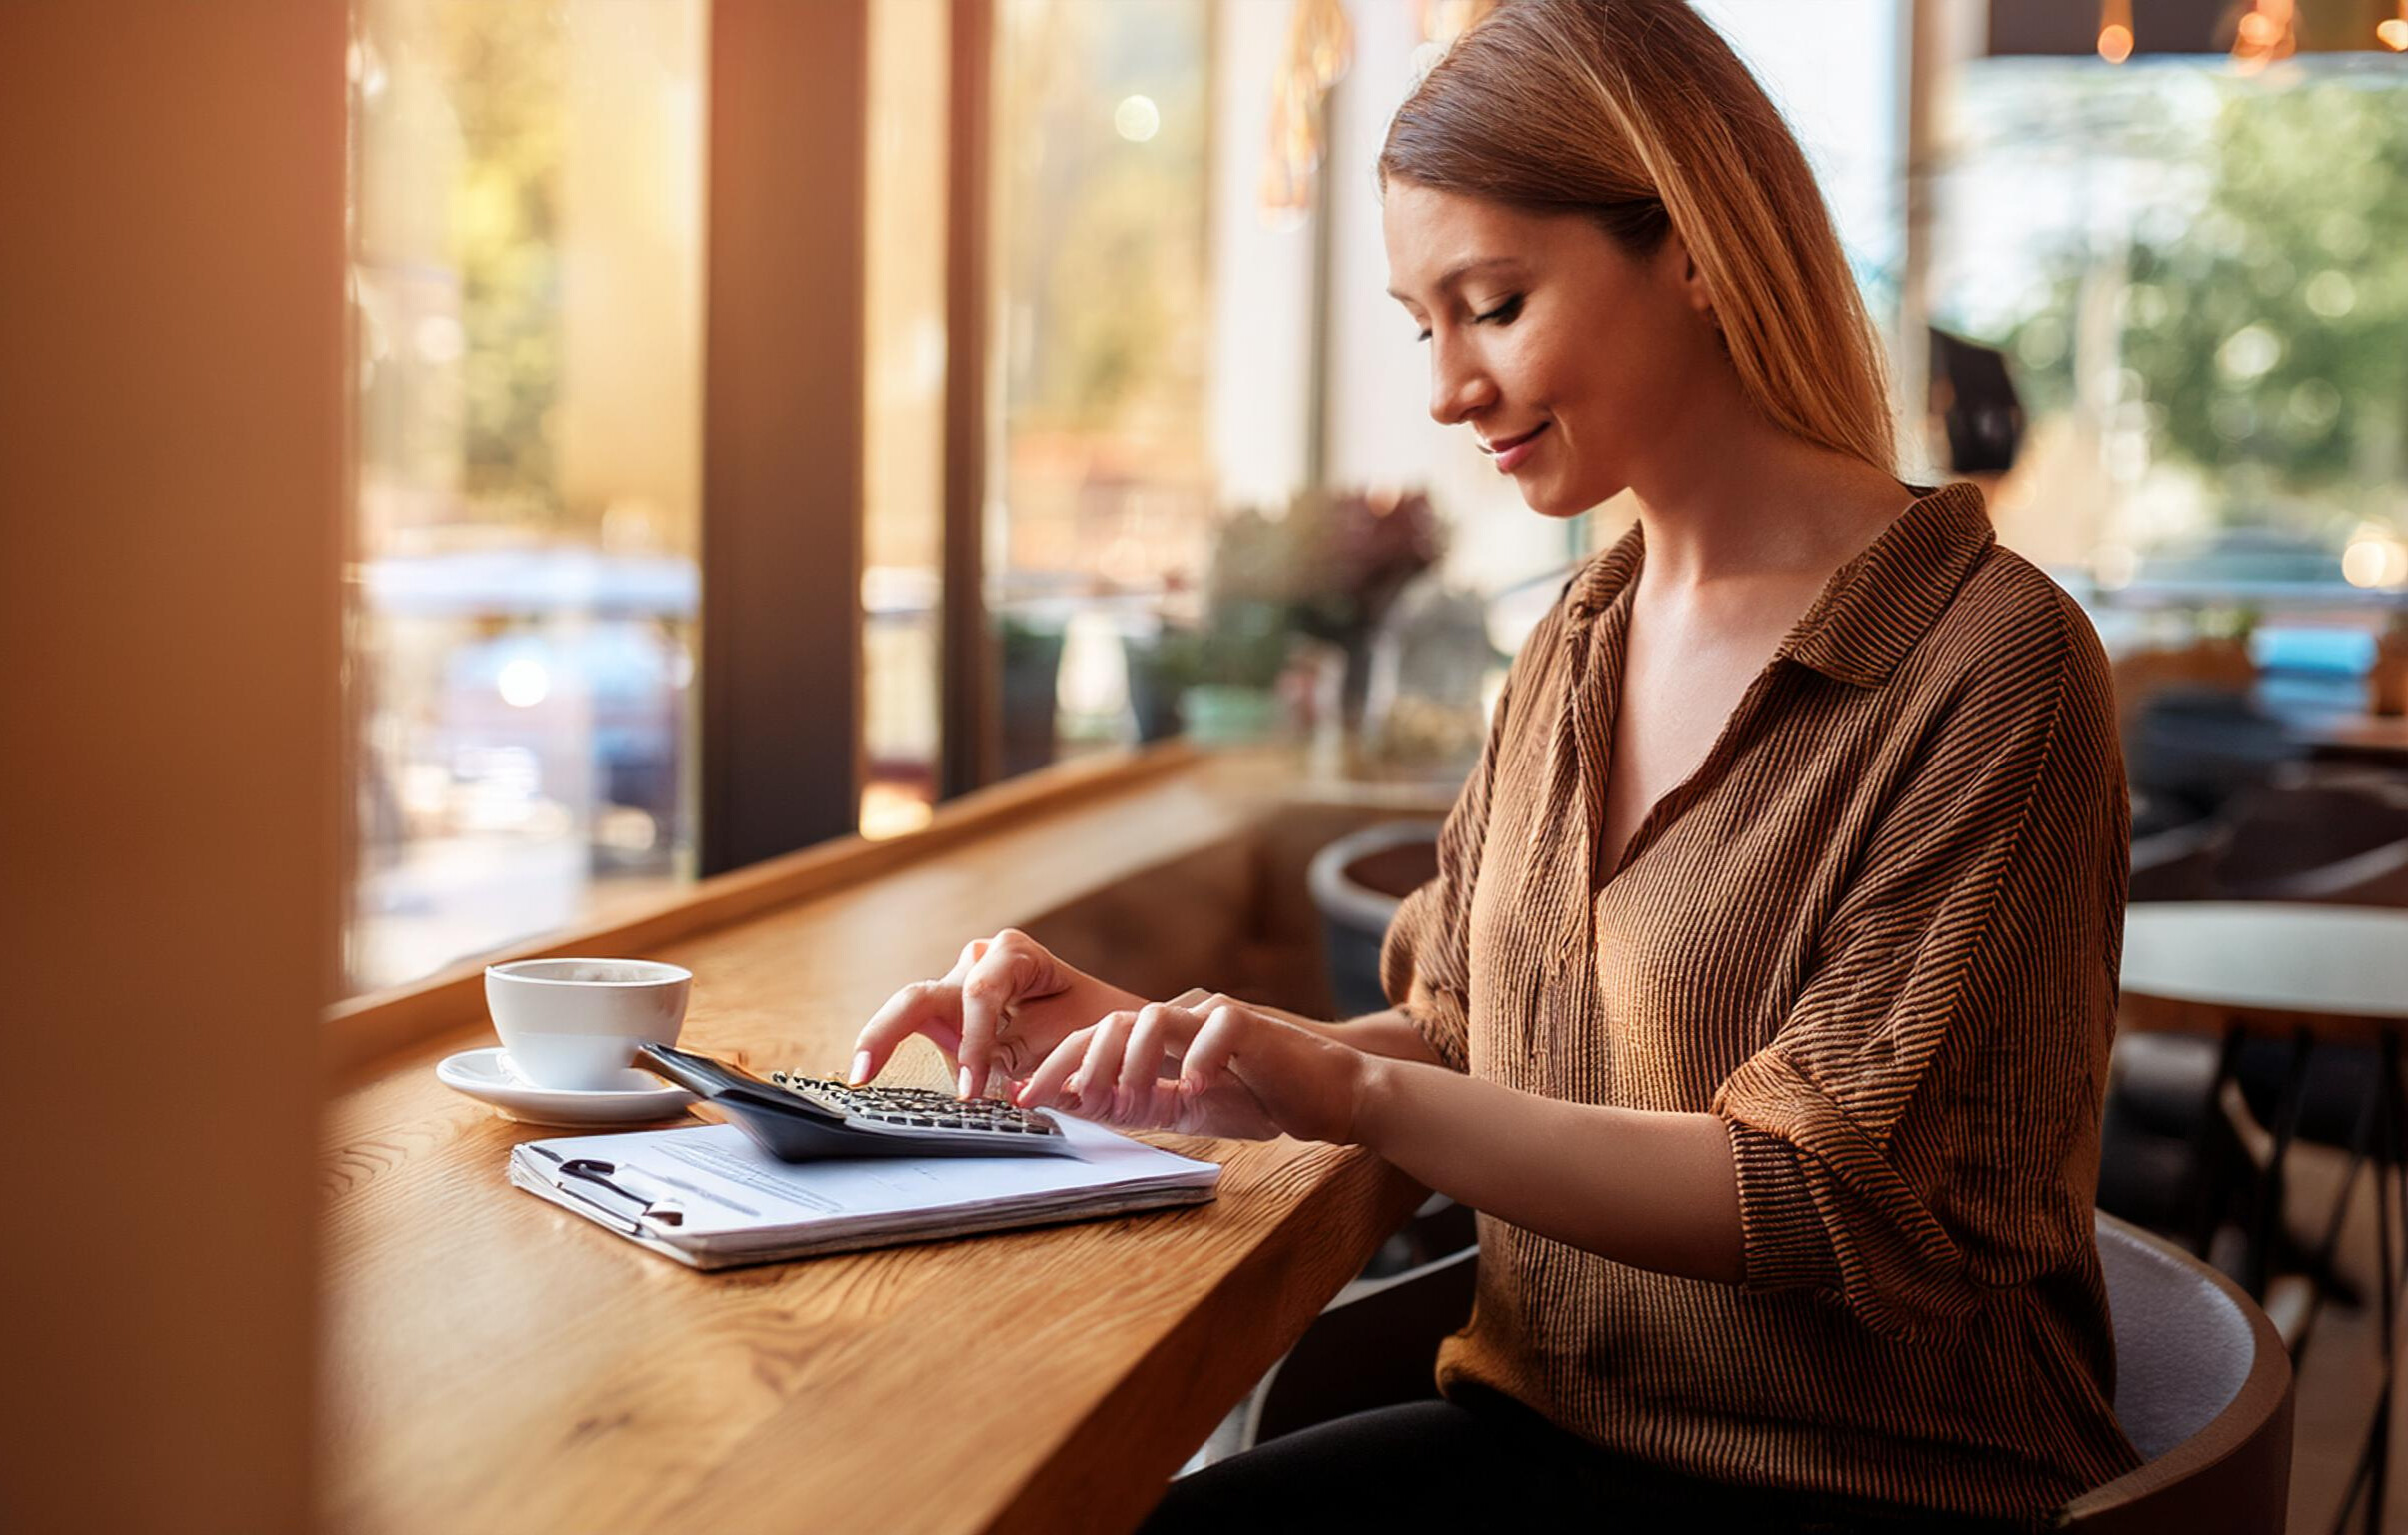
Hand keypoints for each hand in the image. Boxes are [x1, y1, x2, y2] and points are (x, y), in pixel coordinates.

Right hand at [850, 929, 1130, 1097]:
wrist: (1098, 1027)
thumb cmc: (1087, 1026)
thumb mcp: (1062, 1040)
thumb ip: (1017, 1056)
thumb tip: (977, 1083)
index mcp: (1013, 953)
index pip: (980, 994)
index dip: (973, 1042)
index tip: (973, 1090)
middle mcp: (977, 963)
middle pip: (922, 994)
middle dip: (888, 1031)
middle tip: (865, 1071)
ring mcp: (956, 987)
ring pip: (909, 1009)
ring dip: (886, 1042)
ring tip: (863, 1074)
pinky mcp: (946, 1015)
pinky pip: (914, 1028)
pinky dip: (894, 1049)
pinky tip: (868, 1073)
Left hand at [1014, 998, 1373, 1144]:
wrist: (1329, 1096)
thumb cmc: (1259, 1100)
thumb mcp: (1183, 1110)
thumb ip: (1131, 1105)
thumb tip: (1070, 1105)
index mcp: (1159, 1039)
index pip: (1095, 1043)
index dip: (1057, 1069)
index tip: (1022, 1099)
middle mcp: (1180, 1019)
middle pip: (1110, 1026)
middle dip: (1073, 1065)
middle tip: (1051, 1101)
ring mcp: (1214, 1016)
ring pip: (1152, 1019)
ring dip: (1131, 1065)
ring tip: (1131, 1103)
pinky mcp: (1251, 1022)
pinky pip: (1215, 1028)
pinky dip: (1199, 1059)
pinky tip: (1195, 1088)